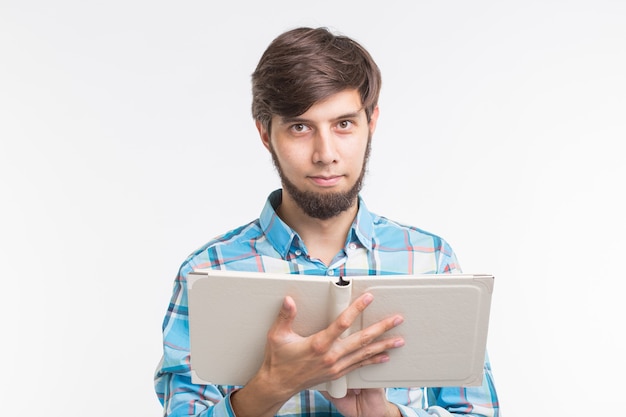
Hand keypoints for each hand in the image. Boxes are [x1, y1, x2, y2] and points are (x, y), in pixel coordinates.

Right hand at [230, 293, 404, 416]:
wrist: (278, 385)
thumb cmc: (277, 360)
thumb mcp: (278, 336)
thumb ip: (285, 316)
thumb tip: (288, 300)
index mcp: (318, 344)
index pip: (342, 323)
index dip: (357, 309)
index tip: (369, 298)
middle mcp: (331, 356)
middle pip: (362, 340)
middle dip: (381, 328)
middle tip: (397, 319)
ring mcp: (335, 366)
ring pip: (364, 354)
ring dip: (383, 346)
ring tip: (399, 339)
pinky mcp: (337, 374)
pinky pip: (359, 365)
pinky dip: (373, 360)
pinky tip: (385, 356)